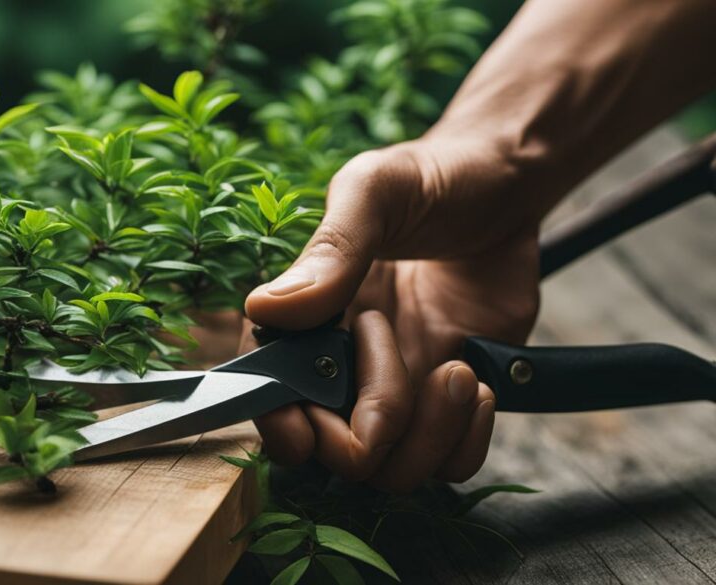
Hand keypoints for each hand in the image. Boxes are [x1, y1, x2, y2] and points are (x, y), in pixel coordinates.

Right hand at [242, 137, 541, 492]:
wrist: (507, 181)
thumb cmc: (429, 177)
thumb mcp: (374, 193)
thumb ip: (329, 252)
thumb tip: (266, 309)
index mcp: (310, 323)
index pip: (273, 399)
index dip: (281, 423)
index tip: (304, 421)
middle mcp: (349, 368)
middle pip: (334, 454)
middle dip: (367, 425)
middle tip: (390, 343)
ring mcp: (404, 388)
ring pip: (392, 471)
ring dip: (426, 435)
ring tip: (456, 369)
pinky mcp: (456, 398)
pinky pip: (450, 464)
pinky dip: (466, 441)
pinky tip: (479, 381)